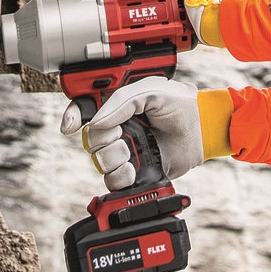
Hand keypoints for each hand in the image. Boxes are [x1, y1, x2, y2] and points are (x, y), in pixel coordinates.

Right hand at [60, 77, 203, 189]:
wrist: (201, 131)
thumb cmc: (180, 105)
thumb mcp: (151, 91)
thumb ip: (122, 102)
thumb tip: (98, 122)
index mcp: (117, 106)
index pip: (84, 109)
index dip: (72, 116)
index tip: (69, 125)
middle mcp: (117, 128)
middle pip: (88, 138)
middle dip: (102, 138)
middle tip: (120, 133)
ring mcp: (124, 151)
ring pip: (98, 160)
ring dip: (113, 157)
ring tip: (131, 150)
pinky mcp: (133, 172)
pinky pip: (112, 180)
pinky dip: (120, 176)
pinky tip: (133, 168)